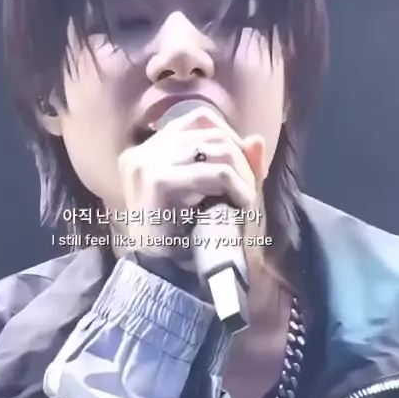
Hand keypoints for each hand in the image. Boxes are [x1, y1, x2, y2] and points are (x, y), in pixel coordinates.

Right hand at [117, 105, 264, 257]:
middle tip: (247, 189)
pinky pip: (216, 173)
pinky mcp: (159, 181)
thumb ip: (232, 166)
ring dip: (241, 174)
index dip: (228, 136)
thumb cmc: (184, 241)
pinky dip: (238, 188)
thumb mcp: (209, 196)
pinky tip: (242, 206)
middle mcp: (141, 152)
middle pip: (208, 130)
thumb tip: (257, 140)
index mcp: (145, 152)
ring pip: (215, 148)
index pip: (196, 119)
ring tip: (244, 200)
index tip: (240, 168)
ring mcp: (147, 164)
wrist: (162, 278)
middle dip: (238, 157)